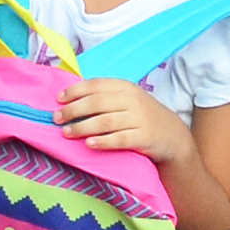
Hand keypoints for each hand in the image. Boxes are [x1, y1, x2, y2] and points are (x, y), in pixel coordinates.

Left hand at [57, 77, 191, 169]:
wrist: (172, 136)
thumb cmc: (142, 116)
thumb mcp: (128, 100)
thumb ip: (105, 96)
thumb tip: (71, 98)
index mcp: (125, 87)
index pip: (95, 85)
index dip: (74, 91)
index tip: (58, 99)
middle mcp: (132, 100)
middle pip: (96, 103)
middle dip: (73, 110)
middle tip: (57, 118)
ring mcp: (139, 119)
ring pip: (105, 121)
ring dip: (82, 127)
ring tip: (66, 132)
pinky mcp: (144, 137)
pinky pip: (119, 139)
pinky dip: (103, 141)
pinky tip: (89, 144)